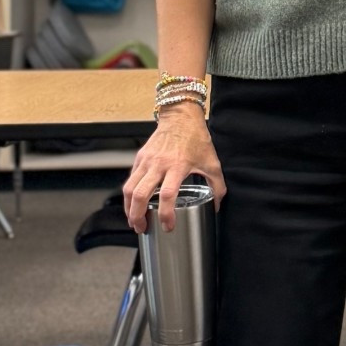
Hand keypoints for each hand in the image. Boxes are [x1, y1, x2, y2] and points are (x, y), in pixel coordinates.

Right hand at [123, 105, 225, 232]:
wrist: (181, 117)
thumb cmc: (196, 138)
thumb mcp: (212, 163)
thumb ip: (217, 186)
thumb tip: (216, 206)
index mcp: (177, 166)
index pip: (168, 195)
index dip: (166, 214)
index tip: (168, 226)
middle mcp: (158, 164)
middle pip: (140, 194)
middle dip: (137, 215)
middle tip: (141, 228)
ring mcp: (146, 161)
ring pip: (129, 188)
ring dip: (128, 207)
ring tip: (133, 220)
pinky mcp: (139, 158)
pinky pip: (130, 179)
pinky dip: (129, 194)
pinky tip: (133, 204)